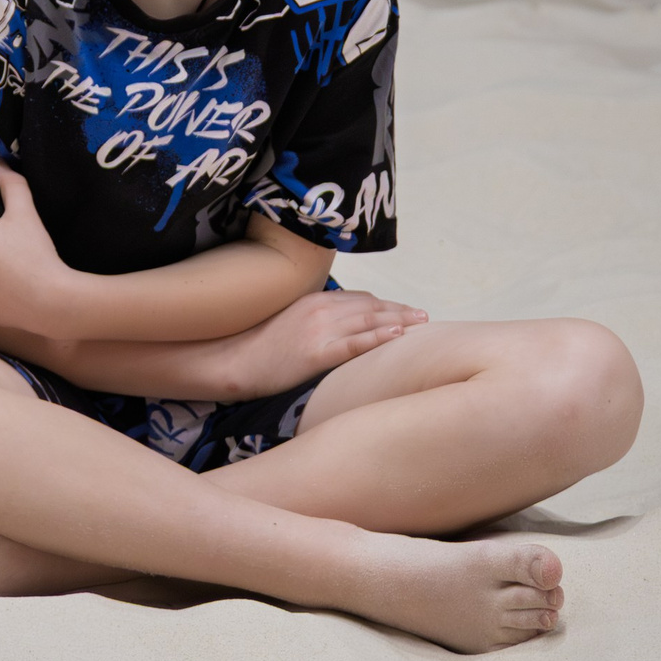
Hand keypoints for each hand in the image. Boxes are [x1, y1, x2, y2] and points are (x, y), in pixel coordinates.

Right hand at [221, 286, 426, 398]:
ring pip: (369, 320)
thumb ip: (318, 317)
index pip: (361, 298)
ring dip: (400, 320)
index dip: (387, 305)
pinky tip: (398, 335)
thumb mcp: (292, 321)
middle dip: (400, 310)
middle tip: (424, 317)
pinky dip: (379, 336)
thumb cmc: (263, 346)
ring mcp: (320, 330)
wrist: (237, 361)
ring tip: (422, 324)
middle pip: (371, 306)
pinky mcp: (317, 353)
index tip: (405, 311)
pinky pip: (355, 343)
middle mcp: (321, 309)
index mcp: (316, 300)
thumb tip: (342, 324)